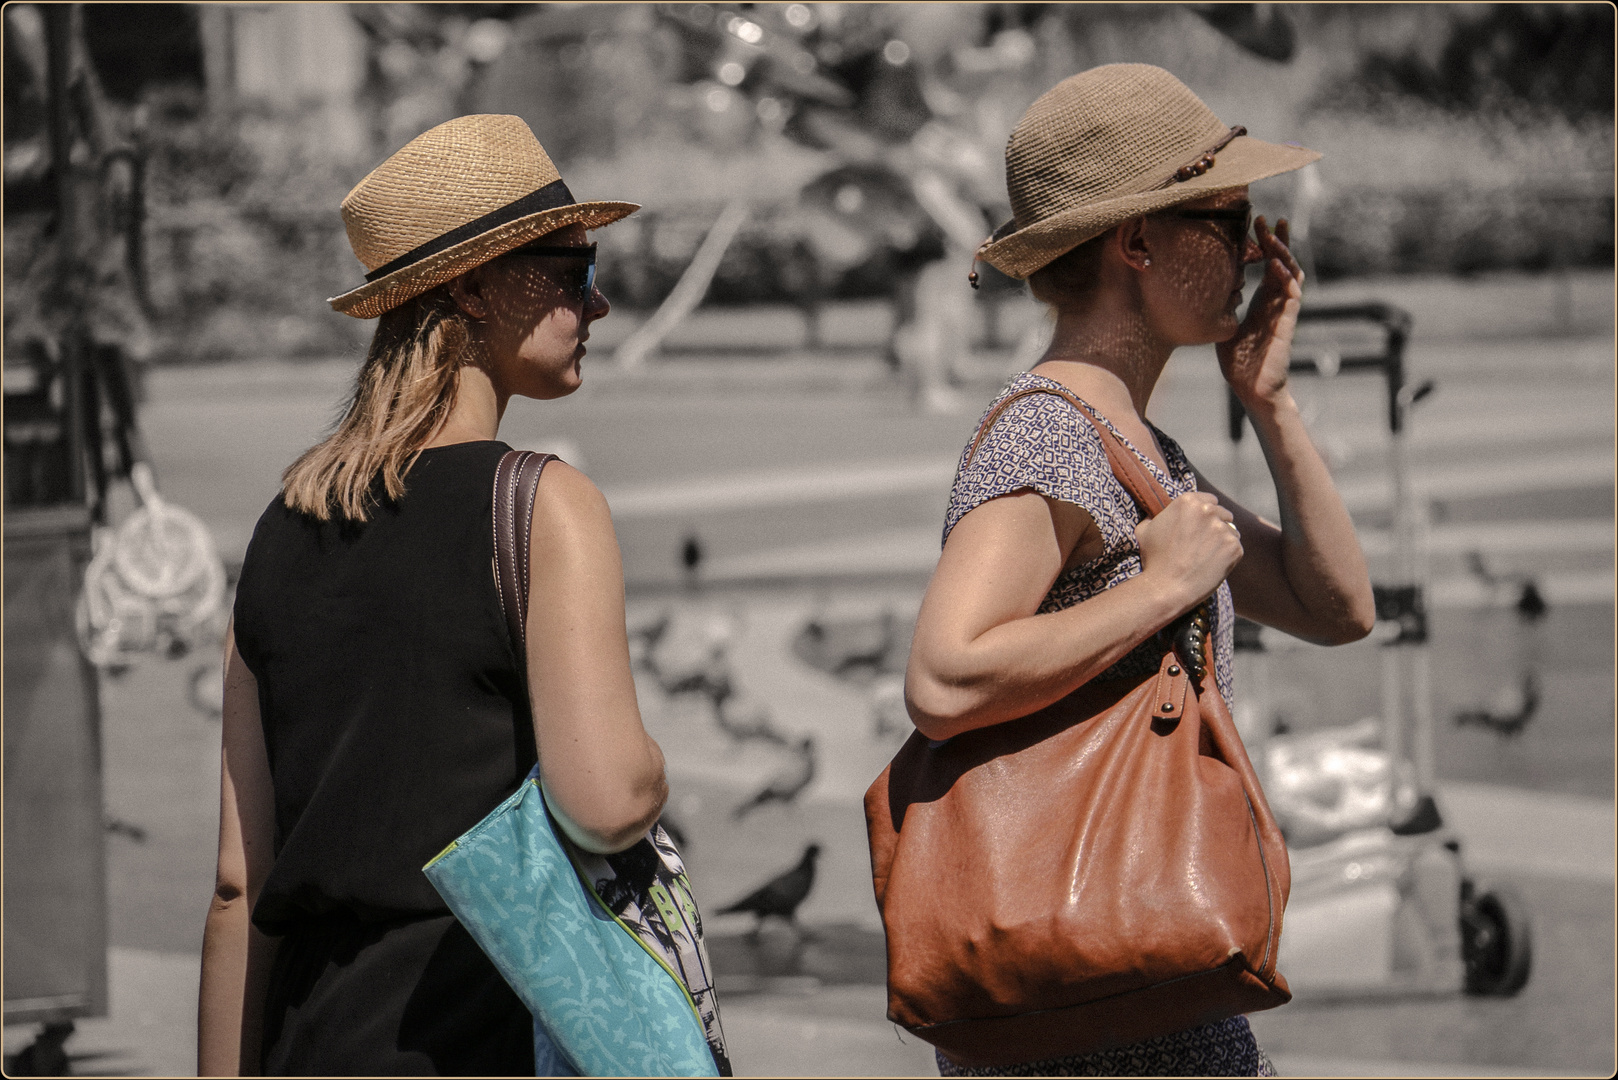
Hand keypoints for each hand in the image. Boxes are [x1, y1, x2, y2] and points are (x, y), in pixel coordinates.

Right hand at [1135, 492, 1242, 608]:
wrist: (1167, 588)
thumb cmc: (1154, 560)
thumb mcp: (1144, 530)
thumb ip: (1154, 516)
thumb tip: (1154, 513)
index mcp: (1187, 502)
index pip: (1209, 500)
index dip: (1204, 513)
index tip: (1200, 525)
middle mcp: (1208, 511)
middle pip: (1222, 513)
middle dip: (1215, 525)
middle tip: (1203, 543)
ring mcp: (1223, 529)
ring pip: (1231, 530)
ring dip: (1223, 539)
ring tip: (1207, 556)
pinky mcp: (1234, 547)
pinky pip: (1236, 547)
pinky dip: (1228, 555)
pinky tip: (1213, 564)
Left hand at [1218, 216, 1303, 410]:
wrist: (1251, 387)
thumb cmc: (1238, 361)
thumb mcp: (1225, 325)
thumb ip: (1223, 306)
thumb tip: (1203, 288)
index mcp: (1263, 300)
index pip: (1269, 264)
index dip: (1265, 244)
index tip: (1256, 224)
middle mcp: (1276, 302)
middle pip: (1283, 262)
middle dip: (1276, 239)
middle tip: (1268, 219)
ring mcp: (1283, 311)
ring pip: (1290, 273)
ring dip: (1283, 251)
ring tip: (1275, 232)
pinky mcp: (1285, 322)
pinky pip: (1290, 294)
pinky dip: (1284, 276)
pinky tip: (1274, 263)